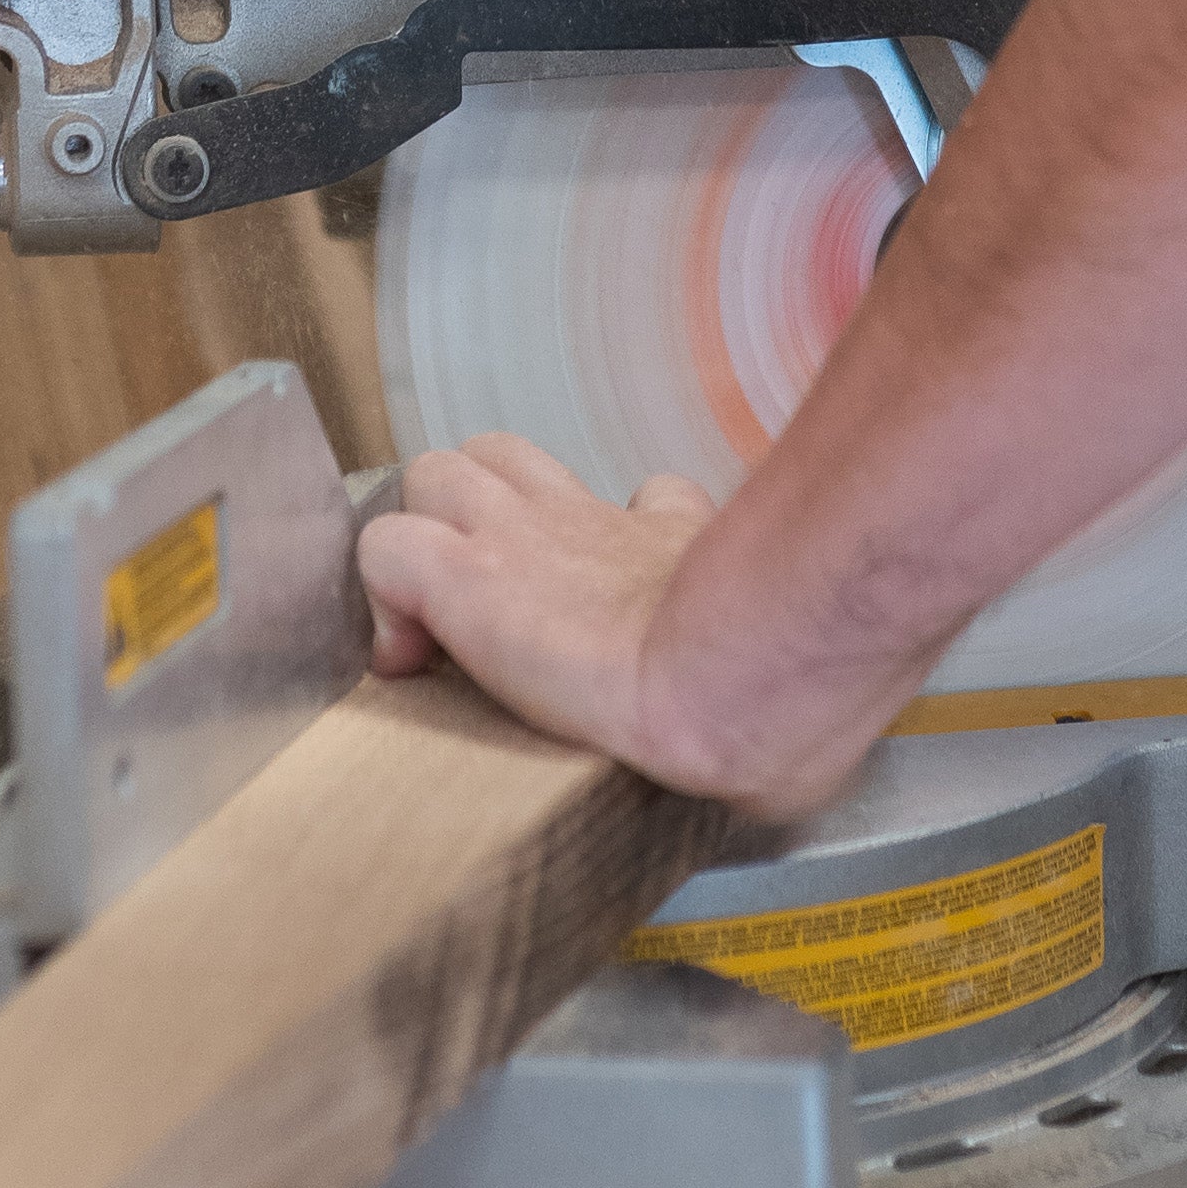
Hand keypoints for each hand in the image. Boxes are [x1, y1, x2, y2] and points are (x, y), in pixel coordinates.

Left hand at [357, 439, 884, 817]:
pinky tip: (410, 660)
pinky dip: (385, 597)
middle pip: (503, 458)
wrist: (737, 692)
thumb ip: (771, 643)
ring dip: (425, 538)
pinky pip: (386, 548)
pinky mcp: (467, 577)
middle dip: (477, 515)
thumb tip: (801, 729)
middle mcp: (587, 522)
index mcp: (661, 544)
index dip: (583, 537)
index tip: (573, 611)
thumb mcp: (786, 645)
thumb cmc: (776, 693)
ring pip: (434, 473)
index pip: (624, 500)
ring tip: (435, 619)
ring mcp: (521, 537)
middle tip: (481, 602)